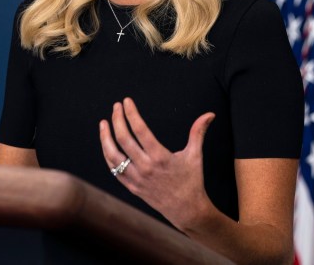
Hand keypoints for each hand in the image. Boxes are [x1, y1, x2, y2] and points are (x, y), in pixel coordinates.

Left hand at [99, 97, 215, 230]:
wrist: (186, 210)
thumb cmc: (191, 181)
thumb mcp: (195, 155)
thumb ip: (198, 132)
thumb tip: (210, 114)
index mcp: (160, 157)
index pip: (140, 130)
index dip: (131, 113)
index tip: (127, 101)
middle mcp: (145, 167)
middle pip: (124, 139)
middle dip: (117, 120)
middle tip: (116, 106)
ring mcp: (136, 178)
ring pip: (113, 155)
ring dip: (105, 137)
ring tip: (103, 123)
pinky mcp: (131, 186)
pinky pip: (113, 169)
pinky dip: (107, 155)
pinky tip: (106, 144)